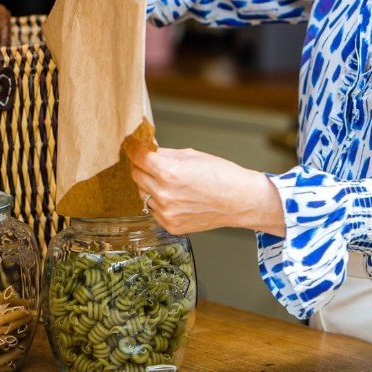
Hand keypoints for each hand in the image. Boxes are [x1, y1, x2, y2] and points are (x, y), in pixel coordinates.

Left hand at [124, 137, 286, 237]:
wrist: (240, 200)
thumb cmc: (222, 175)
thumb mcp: (193, 155)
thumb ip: (167, 154)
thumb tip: (149, 151)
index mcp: (169, 172)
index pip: (138, 157)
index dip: (133, 148)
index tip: (132, 145)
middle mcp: (163, 194)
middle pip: (136, 175)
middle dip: (142, 166)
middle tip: (152, 163)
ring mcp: (166, 212)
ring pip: (143, 194)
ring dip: (150, 185)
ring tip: (171, 182)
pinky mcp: (170, 226)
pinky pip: (154, 210)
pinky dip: (159, 202)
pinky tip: (177, 197)